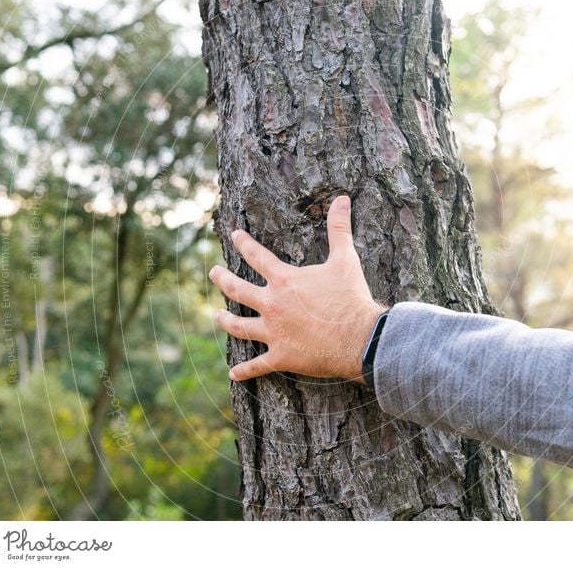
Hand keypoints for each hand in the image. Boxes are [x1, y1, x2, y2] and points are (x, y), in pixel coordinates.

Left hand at [209, 195, 386, 382]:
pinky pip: (257, 365)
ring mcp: (273, 332)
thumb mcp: (345, 259)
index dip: (244, 243)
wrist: (360, 337)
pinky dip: (244, 370)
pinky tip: (233, 373)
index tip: (233, 235)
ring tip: (216, 315)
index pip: (257, 256)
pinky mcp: (281, 357)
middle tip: (213, 273)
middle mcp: (272, 304)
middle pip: (238, 290)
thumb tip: (342, 199)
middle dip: (222, 279)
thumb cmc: (351, 298)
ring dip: (225, 321)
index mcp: (284, 280)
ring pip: (239, 326)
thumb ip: (339, 228)